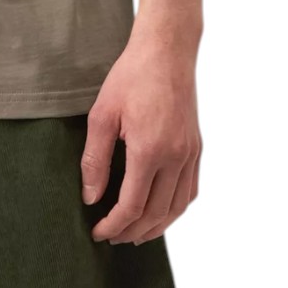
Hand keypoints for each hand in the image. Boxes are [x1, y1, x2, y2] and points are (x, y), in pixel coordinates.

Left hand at [81, 34, 201, 244]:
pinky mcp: (197, 148)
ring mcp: (190, 154)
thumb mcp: (102, 115)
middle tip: (111, 237)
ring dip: (156, 227)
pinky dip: (175, 209)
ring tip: (134, 233)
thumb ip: (95, 159)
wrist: (167, 50)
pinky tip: (160, 212)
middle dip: (131, 231)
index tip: (97, 232)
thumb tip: (90, 198)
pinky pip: (190, 190)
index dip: (113, 225)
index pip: (132, 206)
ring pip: (177, 207)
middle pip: (156, 213)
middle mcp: (176, 157)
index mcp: (150, 150)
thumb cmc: (131, 77)